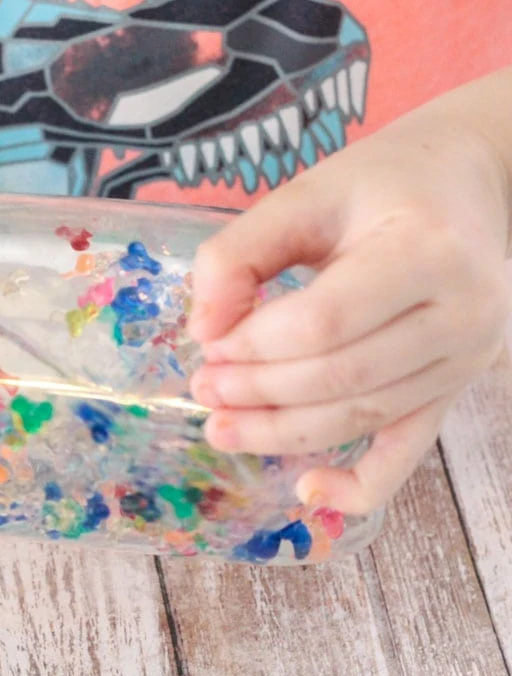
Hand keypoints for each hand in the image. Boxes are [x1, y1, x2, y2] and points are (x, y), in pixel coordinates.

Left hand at [187, 116, 510, 513]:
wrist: (473, 183)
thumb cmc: (383, 183)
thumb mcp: (306, 194)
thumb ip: (239, 253)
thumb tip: (203, 330)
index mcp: (427, 251)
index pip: (325, 322)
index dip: (255, 344)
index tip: (208, 344)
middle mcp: (463, 313)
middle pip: (341, 377)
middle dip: (259, 391)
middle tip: (202, 387)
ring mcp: (466, 359)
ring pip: (364, 416)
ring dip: (283, 433)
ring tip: (221, 427)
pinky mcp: (454, 387)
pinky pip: (409, 451)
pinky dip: (360, 485)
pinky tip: (306, 491)